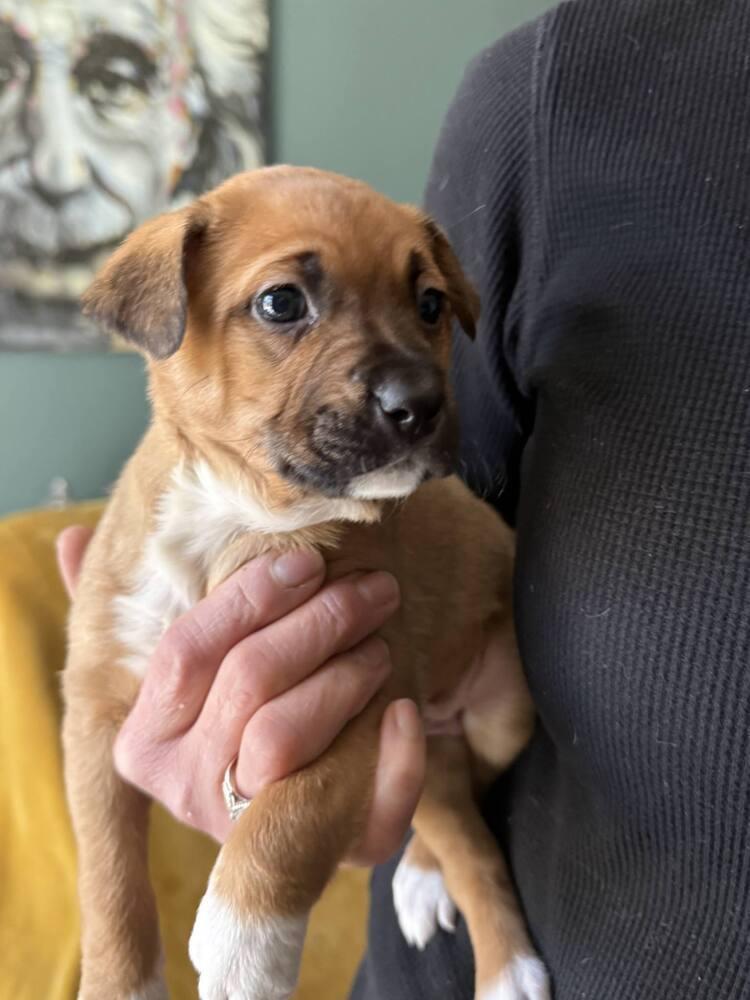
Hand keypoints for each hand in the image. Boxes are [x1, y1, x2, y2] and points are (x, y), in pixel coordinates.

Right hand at [57, 527, 424, 860]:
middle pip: (248, 682)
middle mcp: (183, 788)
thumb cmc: (232, 713)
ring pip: (286, 735)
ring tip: (380, 641)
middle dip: (320, 623)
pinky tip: (405, 710)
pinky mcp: (315, 854)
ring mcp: (243, 828)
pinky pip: (356, 814)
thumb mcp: (177, 666)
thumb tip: (70, 542)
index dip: (251, 596)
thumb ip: (128, 609)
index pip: (187, 651)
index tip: (309, 561)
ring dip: (345, 676)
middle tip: (373, 590)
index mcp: (144, 740)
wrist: (283, 814)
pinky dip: (391, 759)